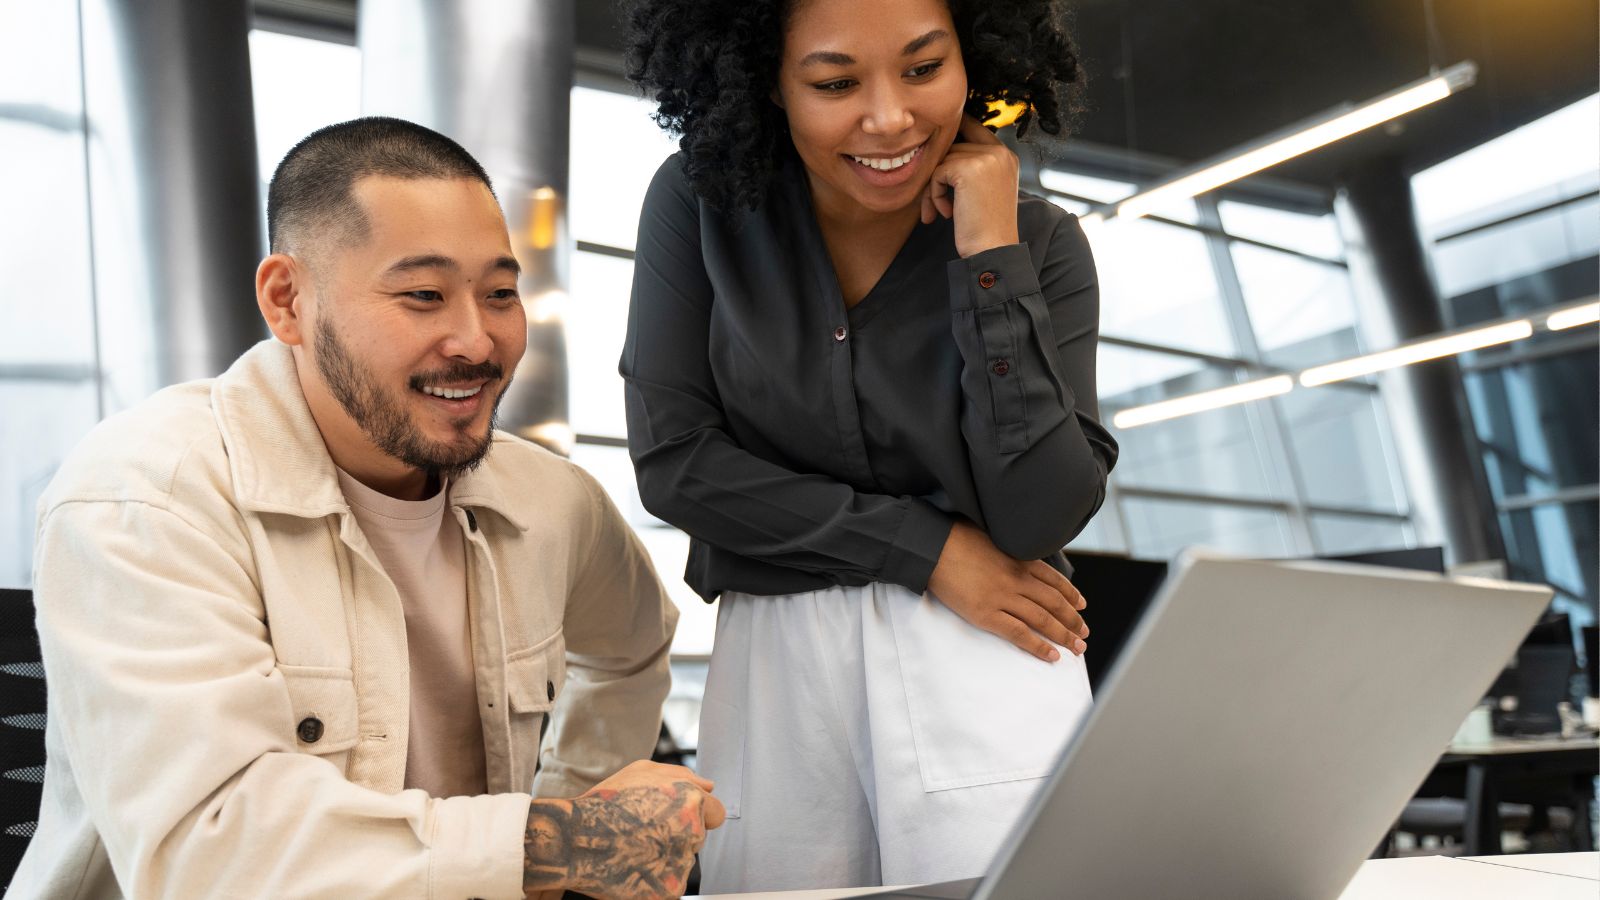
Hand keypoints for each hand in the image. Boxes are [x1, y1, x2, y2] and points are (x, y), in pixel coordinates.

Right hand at [523, 760, 726, 898]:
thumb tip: (709, 785)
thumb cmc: (605, 803)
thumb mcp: (642, 772)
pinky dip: (654, 878)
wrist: (573, 840)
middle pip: (696, 837)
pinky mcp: (669, 889)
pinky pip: (669, 882)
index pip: (715, 813)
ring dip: (664, 856)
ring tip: (632, 847)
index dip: (694, 813)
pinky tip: (632, 865)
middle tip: (642, 831)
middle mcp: (691, 832)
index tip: (672, 816)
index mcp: (691, 801)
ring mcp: (681, 863)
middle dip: (676, 834)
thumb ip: (682, 775)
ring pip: (682, 860)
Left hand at [920, 115, 1021, 257]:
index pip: (975, 128)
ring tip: (940, 211)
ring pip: (942, 160)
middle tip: (935, 204)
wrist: (992, 250)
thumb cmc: (986, 227)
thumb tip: (940, 147)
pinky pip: (936, 173)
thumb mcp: (986, 189)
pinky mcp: (968, 168)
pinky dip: (934, 194)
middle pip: (953, 147)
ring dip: (934, 188)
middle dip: (939, 174)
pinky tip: (946, 214)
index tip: (938, 147)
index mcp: (1007, 156)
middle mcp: (1000, 152)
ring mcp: (986, 158)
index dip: (954, 134)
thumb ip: (973, 166)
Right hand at [926, 521, 1088, 661]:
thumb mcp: (991, 535)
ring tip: (1077, 649)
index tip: (1082, 606)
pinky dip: (1038, 646)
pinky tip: (1052, 656)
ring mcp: (1003, 597)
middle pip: (1055, 603)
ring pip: (1043, 620)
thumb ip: (1007, 547)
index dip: (1071, 595)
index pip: (1054, 581)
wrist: (932, 546)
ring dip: (1064, 636)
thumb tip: (1012, 549)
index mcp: (1020, 559)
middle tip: (1083, 635)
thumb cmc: (956, 536)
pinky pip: (1020, 634)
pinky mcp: (987, 614)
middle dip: (1073, 621)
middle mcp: (1018, 579)